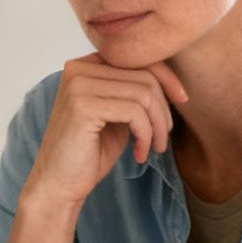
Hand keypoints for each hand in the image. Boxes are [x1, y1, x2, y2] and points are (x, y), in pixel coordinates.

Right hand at [21, 54, 188, 208]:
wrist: (59, 184)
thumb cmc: (89, 153)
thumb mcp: (117, 115)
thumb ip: (134, 92)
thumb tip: (172, 81)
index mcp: (85, 65)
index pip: (136, 58)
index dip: (166, 77)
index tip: (183, 99)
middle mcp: (78, 68)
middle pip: (144, 76)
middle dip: (163, 110)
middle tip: (163, 139)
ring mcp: (78, 85)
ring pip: (143, 94)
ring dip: (157, 126)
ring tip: (154, 148)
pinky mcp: (82, 106)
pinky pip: (134, 112)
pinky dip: (145, 135)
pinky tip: (139, 154)